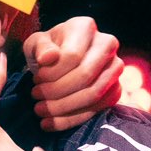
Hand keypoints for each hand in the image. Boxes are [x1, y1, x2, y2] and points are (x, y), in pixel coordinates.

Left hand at [27, 17, 121, 131]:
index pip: (72, 56)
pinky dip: (72, 119)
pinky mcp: (115, 89)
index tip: (35, 80)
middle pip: (85, 76)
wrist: (58, 62)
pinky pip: (98, 109)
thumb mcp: (35, 44)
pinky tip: (50, 123)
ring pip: (94, 94)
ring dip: (63, 108)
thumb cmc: (46, 50)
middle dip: (56, 92)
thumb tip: (48, 58)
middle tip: (36, 98)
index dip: (51, 73)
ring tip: (40, 111)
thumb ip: (40, 48)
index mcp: (85, 27)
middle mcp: (107, 44)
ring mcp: (115, 67)